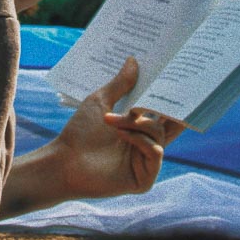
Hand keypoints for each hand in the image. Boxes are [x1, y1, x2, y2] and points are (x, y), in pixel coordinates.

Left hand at [52, 57, 186, 197]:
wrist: (65, 160)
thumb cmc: (80, 132)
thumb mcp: (101, 102)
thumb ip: (120, 83)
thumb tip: (133, 60)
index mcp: (138, 127)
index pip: (161, 112)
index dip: (169, 97)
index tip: (175, 77)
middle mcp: (145, 143)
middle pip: (170, 125)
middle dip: (170, 107)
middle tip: (174, 89)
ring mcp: (145, 161)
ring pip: (158, 134)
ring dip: (139, 122)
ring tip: (118, 118)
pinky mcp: (144, 178)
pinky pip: (155, 153)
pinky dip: (141, 141)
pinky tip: (122, 135)